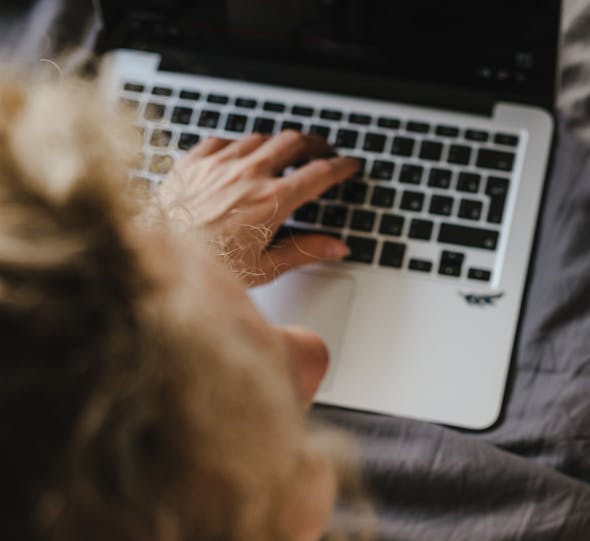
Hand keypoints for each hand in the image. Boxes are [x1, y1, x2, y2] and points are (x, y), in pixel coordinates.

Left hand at [157, 131, 360, 284]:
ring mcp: (218, 164)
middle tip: (324, 151)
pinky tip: (240, 156)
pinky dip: (240, 145)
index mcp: (272, 201)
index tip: (350, 165)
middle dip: (316, 144)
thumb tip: (336, 247)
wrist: (154, 259)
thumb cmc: (206, 269)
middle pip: (294, 142)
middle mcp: (247, 175)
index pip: (320, 173)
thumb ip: (305, 251)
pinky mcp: (192, 162)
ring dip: (278, 143)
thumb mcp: (265, 268)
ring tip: (284, 154)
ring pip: (260, 137)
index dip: (342, 166)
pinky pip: (223, 140)